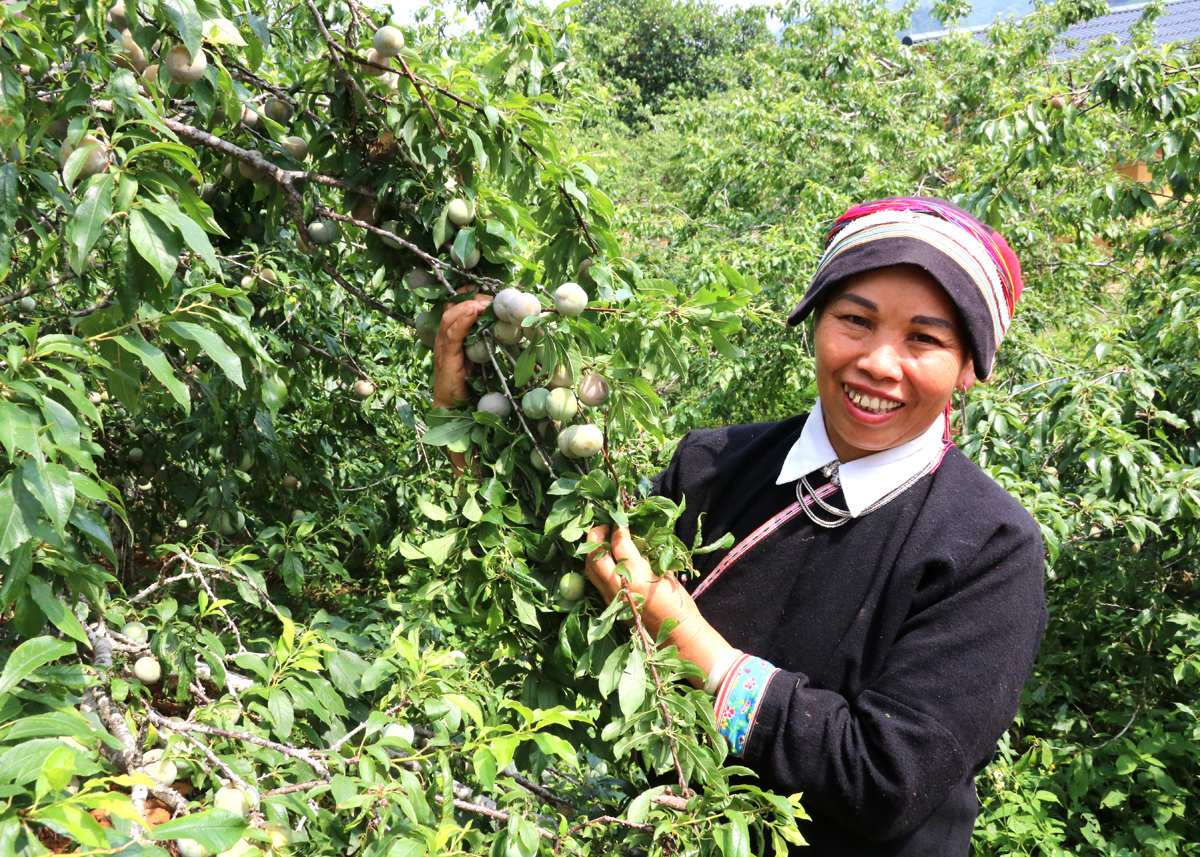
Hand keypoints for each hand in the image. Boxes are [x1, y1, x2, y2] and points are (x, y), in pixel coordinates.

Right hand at [432, 291, 491, 408]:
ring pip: (450, 317)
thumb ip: (480, 343)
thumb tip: (499, 330)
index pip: (454, 308)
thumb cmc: (464, 384)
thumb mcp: (474, 358)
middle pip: (452, 308)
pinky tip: (473, 312)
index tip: (483, 290)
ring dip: (468, 306)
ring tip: (484, 303)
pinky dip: (462, 321)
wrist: (451, 406)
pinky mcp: (446, 357)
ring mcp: (443, 347)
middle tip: (491, 298)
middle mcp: (443, 338)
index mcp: (450, 337)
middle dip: (471, 299)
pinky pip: (452, 334)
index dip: (466, 296)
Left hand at [586, 525, 732, 684]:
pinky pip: (596, 583)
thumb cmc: (679, 606)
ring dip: (593, 553)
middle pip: (595, 555)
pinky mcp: (611, 608)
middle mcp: (619, 586)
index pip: (618, 543)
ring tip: (602, 542)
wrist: (679, 638)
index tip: (621, 519)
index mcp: (636, 575)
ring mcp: (612, 599)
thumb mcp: (666, 575)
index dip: (618, 527)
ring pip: (590, 570)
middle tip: (604, 526)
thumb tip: (637, 543)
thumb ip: (648, 558)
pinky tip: (607, 562)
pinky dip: (597, 569)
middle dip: (596, 535)